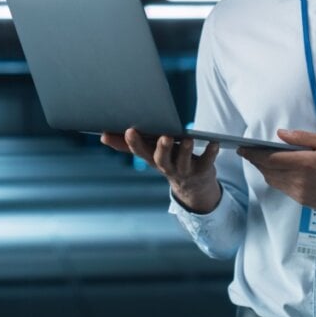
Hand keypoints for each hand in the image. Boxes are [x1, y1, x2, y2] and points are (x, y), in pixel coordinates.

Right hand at [101, 128, 220, 213]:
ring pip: (183, 162)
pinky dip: (210, 152)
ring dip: (185, 150)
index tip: (129, 129)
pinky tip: (213, 142)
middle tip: (164, 136)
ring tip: (187, 138)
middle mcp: (167, 167)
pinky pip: (207, 162)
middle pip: (161, 159)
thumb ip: (127, 144)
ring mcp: (184, 171)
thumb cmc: (168, 161)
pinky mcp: (203, 171)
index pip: (140, 152)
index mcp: (152, 160)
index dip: (134, 142)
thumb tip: (102, 135)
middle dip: (161, 148)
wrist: (193, 187)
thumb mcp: (149, 153)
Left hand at [238, 129, 315, 225]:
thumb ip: (302, 138)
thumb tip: (280, 134)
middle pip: (267, 171)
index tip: (242, 148)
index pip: (269, 159)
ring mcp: (301, 195)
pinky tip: (279, 172)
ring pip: (273, 182)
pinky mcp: (305, 203)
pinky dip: (277, 180)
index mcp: (304, 164)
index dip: (253, 153)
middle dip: (256, 161)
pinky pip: (284, 190)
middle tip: (248, 152)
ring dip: (265, 171)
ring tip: (261, 160)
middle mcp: (299, 181)